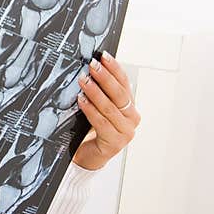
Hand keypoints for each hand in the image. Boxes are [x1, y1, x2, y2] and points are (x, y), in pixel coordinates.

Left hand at [72, 51, 140, 170]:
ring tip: (83, 81)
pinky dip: (90, 109)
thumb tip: (90, 70)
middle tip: (92, 65)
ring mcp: (125, 132)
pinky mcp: (115, 143)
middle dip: (105, 77)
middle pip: (119, 93)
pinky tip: (81, 100)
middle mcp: (132, 118)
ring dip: (95, 92)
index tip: (104, 56)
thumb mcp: (98, 108)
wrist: (88, 157)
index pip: (125, 83)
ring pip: (110, 107)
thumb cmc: (91, 130)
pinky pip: (101, 122)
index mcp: (130, 107)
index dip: (114, 68)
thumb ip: (99, 93)